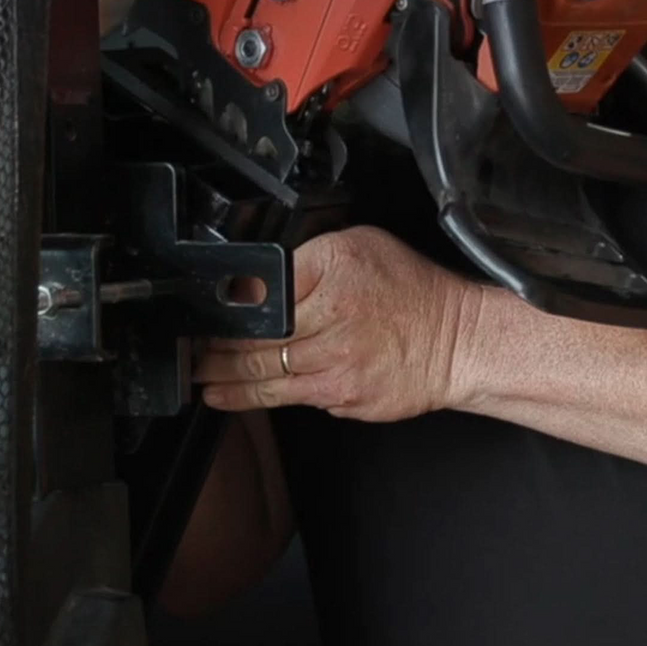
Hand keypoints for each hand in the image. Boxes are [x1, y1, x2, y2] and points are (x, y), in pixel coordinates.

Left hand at [195, 226, 480, 419]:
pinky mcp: (341, 396)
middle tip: (188, 347)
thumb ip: (305, 258)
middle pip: (255, 335)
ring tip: (197, 375)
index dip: (226, 302)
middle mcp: (331, 317)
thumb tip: (258, 279)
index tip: (200, 310)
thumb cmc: (411, 290)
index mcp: (331, 271)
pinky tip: (226, 396)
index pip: (262, 287)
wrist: (458, 341)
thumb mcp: (357, 246)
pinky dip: (249, 399)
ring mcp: (335, 363)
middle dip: (213, 345)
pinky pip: (287, 397)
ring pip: (263, 372)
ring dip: (221, 376)